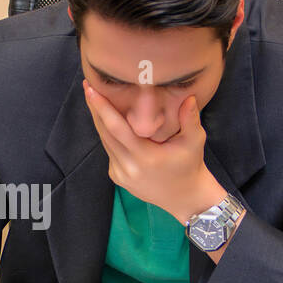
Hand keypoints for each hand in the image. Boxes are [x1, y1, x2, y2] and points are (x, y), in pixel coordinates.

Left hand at [83, 80, 222, 222]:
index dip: (102, 108)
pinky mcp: (117, 177)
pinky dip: (107, 135)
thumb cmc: (190, 166)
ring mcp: (121, 174)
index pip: (117, 128)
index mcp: (145, 157)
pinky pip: (109, 151)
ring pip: (105, 142)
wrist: (185, 197)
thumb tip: (189, 97)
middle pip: (105, 133)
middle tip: (88, 86)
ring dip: (98, 120)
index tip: (91, 90)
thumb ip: (191, 119)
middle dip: (95, 109)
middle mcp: (128, 167)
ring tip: (94, 98)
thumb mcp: (194, 142)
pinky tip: (106, 120)